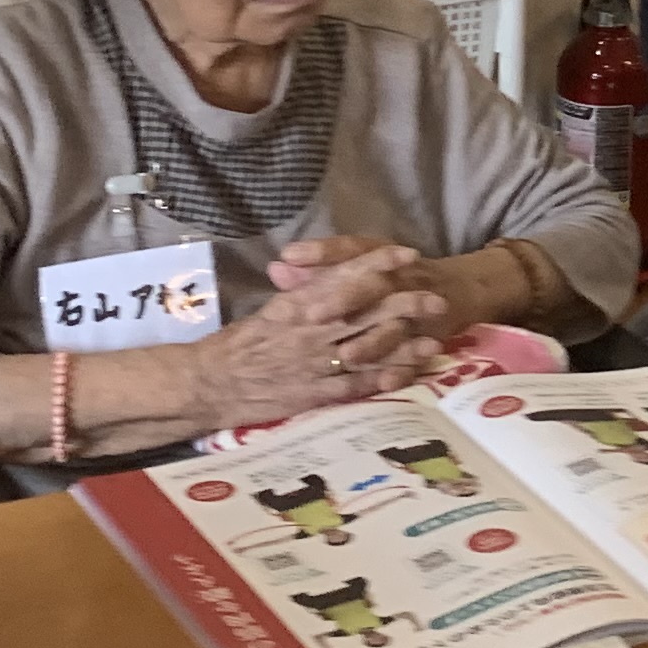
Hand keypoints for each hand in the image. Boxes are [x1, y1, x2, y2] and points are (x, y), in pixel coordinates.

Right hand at [192, 244, 449, 425]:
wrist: (210, 384)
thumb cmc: (236, 346)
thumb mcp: (269, 310)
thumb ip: (300, 291)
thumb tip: (316, 268)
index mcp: (298, 304)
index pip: (344, 276)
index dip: (378, 264)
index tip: (406, 253)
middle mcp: (313, 330)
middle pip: (367, 312)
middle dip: (405, 303)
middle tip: (437, 296)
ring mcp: (318, 363)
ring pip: (370, 348)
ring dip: (405, 344)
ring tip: (435, 338)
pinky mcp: (318, 394)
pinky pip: (358, 385)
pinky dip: (385, 378)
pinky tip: (409, 374)